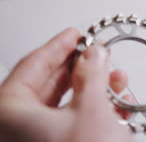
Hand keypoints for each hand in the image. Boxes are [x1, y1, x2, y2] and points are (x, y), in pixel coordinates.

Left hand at [0, 28, 132, 141]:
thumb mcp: (92, 109)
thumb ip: (92, 75)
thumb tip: (94, 55)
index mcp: (9, 112)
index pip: (33, 64)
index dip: (59, 45)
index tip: (76, 34)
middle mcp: (15, 127)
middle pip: (46, 84)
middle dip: (82, 69)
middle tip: (98, 54)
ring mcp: (31, 139)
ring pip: (62, 105)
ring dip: (93, 90)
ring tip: (116, 81)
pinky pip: (68, 124)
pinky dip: (92, 112)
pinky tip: (115, 105)